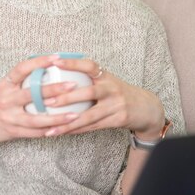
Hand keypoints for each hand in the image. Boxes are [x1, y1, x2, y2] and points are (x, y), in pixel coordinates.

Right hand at [0, 55, 81, 145]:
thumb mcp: (7, 87)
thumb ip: (24, 80)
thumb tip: (53, 67)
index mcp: (6, 84)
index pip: (22, 69)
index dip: (40, 62)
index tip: (57, 57)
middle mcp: (6, 99)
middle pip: (32, 93)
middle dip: (54, 89)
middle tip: (73, 85)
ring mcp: (9, 117)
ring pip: (36, 118)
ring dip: (57, 117)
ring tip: (75, 114)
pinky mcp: (13, 131)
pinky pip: (35, 132)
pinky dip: (51, 130)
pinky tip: (66, 128)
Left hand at [39, 56, 165, 139]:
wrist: (145, 108)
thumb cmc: (119, 93)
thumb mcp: (108, 81)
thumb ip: (89, 79)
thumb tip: (58, 77)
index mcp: (106, 76)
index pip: (89, 66)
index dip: (73, 63)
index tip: (55, 62)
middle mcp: (112, 89)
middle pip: (89, 92)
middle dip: (67, 98)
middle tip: (48, 101)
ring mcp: (116, 105)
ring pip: (89, 115)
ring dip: (68, 122)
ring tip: (50, 127)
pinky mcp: (118, 120)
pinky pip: (93, 126)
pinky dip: (77, 130)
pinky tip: (63, 132)